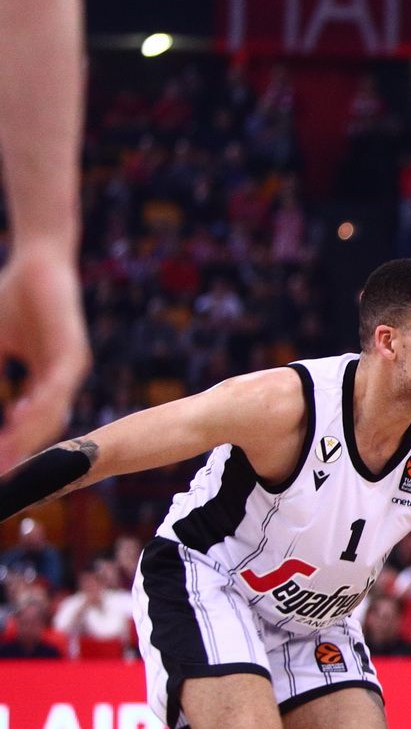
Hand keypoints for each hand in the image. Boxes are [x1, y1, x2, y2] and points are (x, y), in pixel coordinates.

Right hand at [0, 245, 88, 466]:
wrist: (38, 262)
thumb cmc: (11, 303)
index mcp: (45, 382)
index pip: (26, 426)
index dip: (9, 448)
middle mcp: (62, 380)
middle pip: (41, 428)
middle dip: (17, 454)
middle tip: (0, 477)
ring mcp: (71, 367)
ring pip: (50, 413)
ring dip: (26, 438)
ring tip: (5, 460)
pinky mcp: (73, 350)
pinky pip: (57, 385)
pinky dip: (39, 404)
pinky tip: (20, 418)